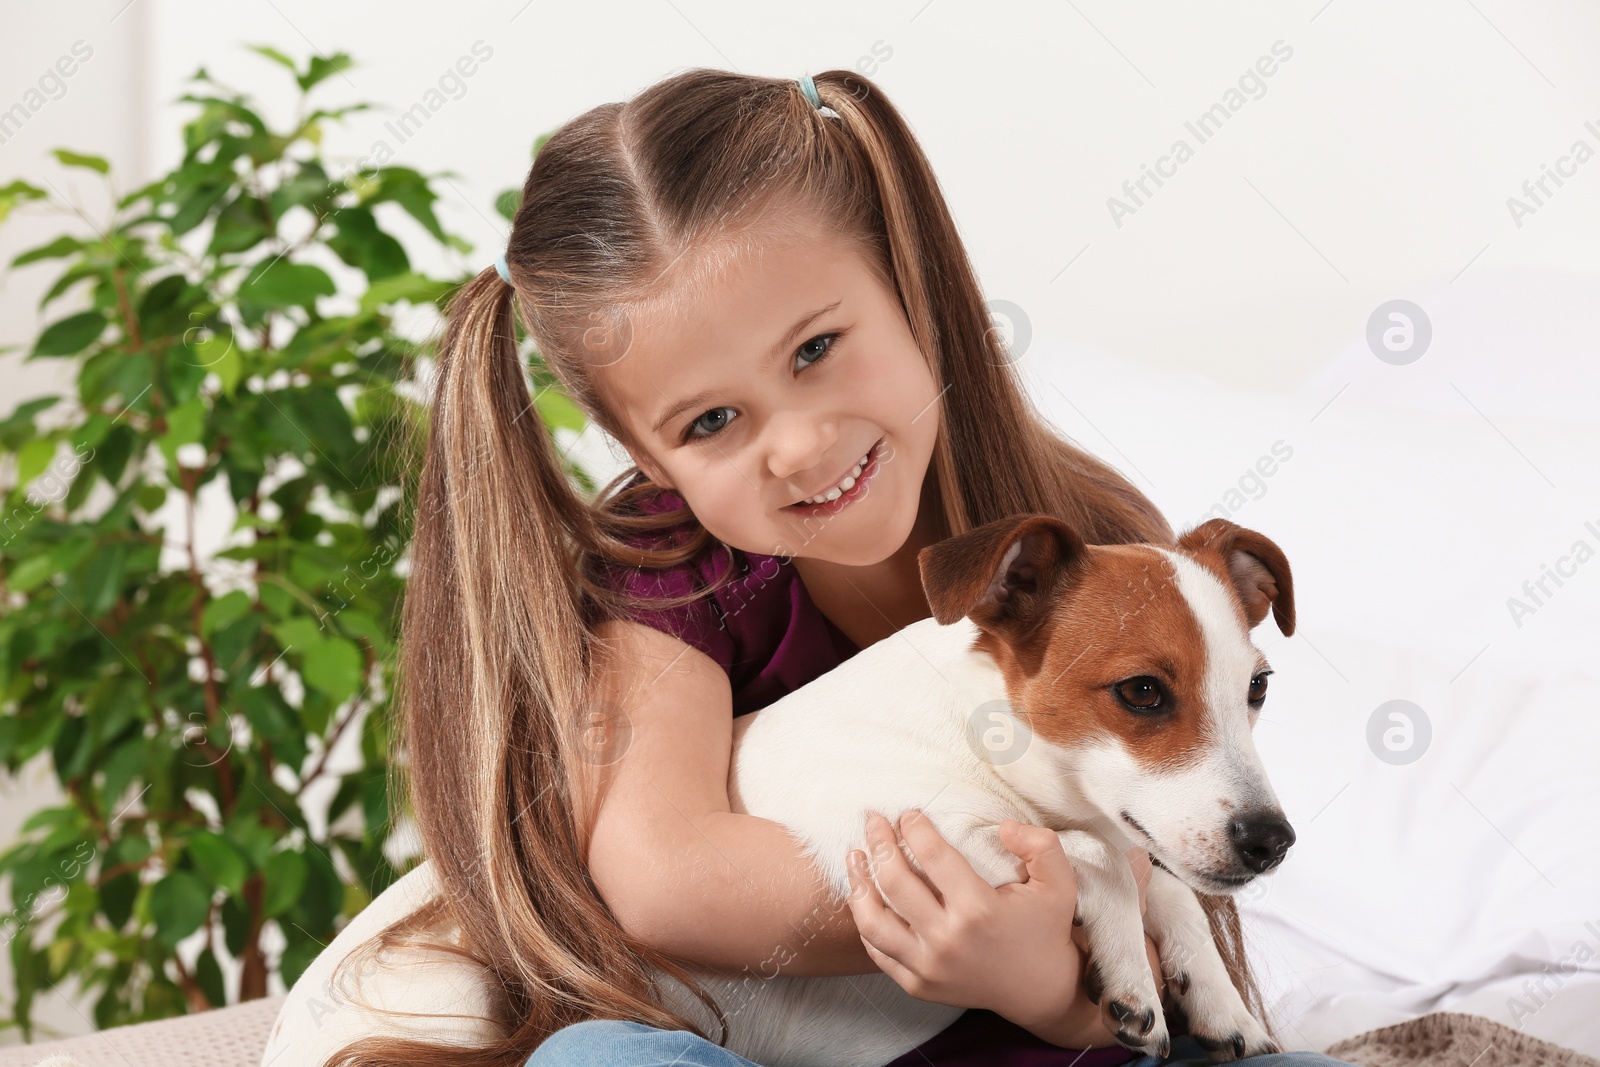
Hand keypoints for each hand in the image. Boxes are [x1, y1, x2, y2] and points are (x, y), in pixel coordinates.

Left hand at [845, 812, 1166, 1047]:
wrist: (1042, 991)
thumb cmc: (1045, 929)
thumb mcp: (1059, 882)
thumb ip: (1039, 844)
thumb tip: (1002, 826)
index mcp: (978, 909)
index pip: (932, 855)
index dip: (915, 827)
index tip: (909, 814)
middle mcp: (947, 939)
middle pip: (895, 881)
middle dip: (879, 843)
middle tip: (874, 821)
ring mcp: (928, 967)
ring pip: (873, 920)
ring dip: (858, 882)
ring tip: (855, 855)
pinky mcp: (918, 985)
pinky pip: (877, 951)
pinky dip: (865, 922)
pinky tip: (863, 896)